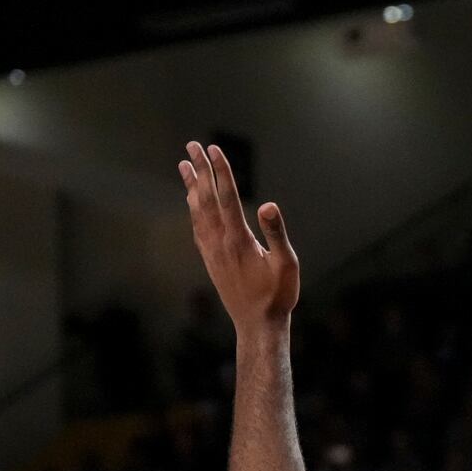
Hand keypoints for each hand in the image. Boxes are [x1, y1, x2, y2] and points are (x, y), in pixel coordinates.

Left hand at [178, 141, 298, 331]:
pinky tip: (192, 201)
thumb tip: (267, 205)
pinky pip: (197, 227)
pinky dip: (193, 208)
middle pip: (207, 198)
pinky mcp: (210, 260)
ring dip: (192, 186)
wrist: (257, 324)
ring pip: (197, 211)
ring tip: (184, 165)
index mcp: (238, 239)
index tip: (213, 148)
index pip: (226, 197)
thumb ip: (276, 233)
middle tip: (193, 145)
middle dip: (201, 170)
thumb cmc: (278, 295)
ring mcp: (212, 251)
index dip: (220, 171)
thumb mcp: (286, 264)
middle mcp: (219, 242)